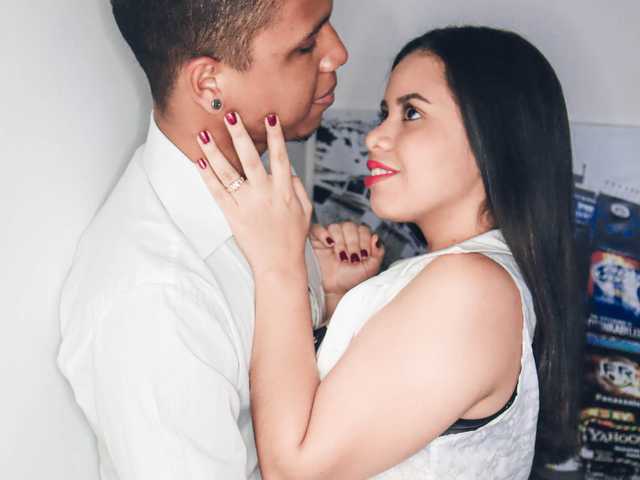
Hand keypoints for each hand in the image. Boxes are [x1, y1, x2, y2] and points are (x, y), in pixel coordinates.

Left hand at [195, 113, 311, 276]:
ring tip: (203, 134)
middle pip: (250, 158)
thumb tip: (290, 169)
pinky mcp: (232, 215)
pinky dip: (208, 176)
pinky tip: (200, 161)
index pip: (280, 157)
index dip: (275, 136)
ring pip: (228, 172)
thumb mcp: (305, 210)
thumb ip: (298, 187)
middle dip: (240, 134)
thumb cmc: (292, 238)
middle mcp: (264, 193)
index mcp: (284, 190)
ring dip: (215, 151)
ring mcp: (247, 204)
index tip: (270, 117)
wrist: (279, 264)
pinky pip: (217, 192)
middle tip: (230, 115)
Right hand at [310, 222, 383, 295]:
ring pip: (336, 227)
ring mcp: (330, 235)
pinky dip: (324, 234)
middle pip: (350, 226)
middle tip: (351, 259)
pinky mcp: (315, 239)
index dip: (364, 242)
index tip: (362, 257)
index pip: (363, 229)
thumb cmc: (351, 278)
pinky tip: (329, 245)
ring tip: (341, 257)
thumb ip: (378, 253)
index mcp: (358, 237)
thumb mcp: (370, 268)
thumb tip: (375, 237)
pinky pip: (318, 228)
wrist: (335, 289)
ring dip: (340, 243)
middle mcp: (344, 234)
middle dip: (352, 245)